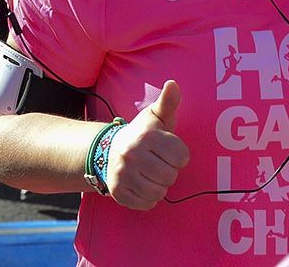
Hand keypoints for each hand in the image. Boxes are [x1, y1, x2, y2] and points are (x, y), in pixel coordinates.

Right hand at [105, 80, 189, 209]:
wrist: (107, 150)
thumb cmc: (141, 135)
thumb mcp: (155, 117)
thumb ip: (168, 102)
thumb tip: (173, 84)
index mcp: (146, 135)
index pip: (181, 156)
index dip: (179, 156)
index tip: (169, 152)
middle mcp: (132, 153)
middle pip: (170, 176)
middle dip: (169, 172)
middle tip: (158, 164)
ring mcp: (123, 173)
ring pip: (159, 192)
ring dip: (159, 186)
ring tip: (151, 175)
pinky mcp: (118, 191)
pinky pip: (146, 204)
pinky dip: (147, 198)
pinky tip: (142, 185)